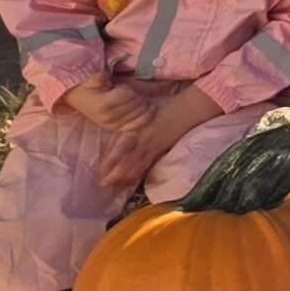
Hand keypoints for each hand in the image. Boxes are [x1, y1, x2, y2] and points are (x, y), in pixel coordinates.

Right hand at [69, 72, 155, 132]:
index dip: (128, 89)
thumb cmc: (88, 89)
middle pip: (136, 103)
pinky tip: (152, 109)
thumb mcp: (92, 81)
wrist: (79, 100)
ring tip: (132, 99)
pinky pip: (137, 125)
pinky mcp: (117, 128)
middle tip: (129, 93)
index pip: (128, 95)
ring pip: (139, 112)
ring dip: (141, 104)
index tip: (121, 88)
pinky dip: (147, 117)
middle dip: (136, 96)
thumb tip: (103, 76)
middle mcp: (109, 117)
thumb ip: (98, 78)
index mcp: (103, 104)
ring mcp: (113, 124)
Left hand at [97, 84, 222, 190]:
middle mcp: (145, 142)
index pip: (122, 148)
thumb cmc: (164, 104)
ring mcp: (154, 148)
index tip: (101, 171)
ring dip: (126, 178)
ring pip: (139, 168)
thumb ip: (127, 116)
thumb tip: (109, 116)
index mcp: (138, 130)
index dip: (112, 161)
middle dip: (115, 176)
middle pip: (129, 164)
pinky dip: (138, 174)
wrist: (188, 109)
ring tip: (114, 185)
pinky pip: (148, 166)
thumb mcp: (142, 107)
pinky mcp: (161, 151)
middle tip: (102, 184)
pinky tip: (131, 179)